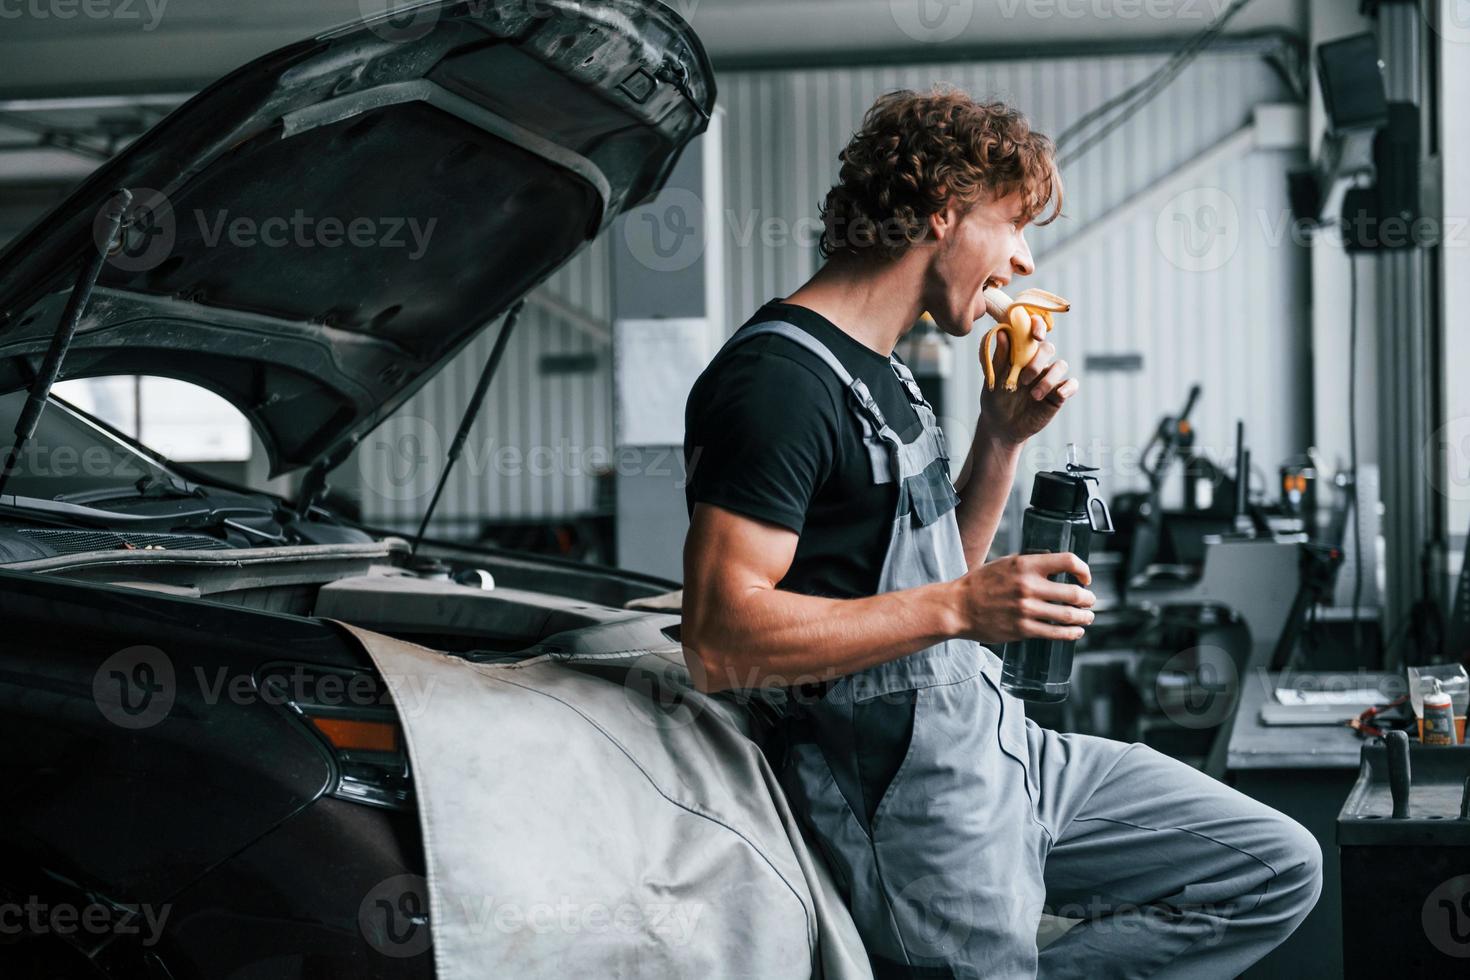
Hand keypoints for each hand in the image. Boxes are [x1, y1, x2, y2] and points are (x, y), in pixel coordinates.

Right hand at [955, 552, 1095, 644]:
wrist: (958, 607)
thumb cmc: (981, 584)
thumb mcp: (1005, 563)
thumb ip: (1030, 562)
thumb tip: (1056, 563)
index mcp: (1025, 565)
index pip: (1067, 561)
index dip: (1083, 570)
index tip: (1085, 578)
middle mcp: (1028, 586)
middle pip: (1073, 593)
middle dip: (1088, 598)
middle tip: (1090, 601)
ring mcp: (1026, 610)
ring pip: (1068, 615)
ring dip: (1084, 617)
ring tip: (1087, 617)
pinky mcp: (1022, 629)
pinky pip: (1055, 633)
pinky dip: (1071, 633)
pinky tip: (1076, 631)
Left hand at [979, 313, 1078, 445]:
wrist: (1001, 427)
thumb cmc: (995, 399)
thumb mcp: (994, 379)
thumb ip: (1000, 357)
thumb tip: (1001, 332)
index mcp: (1021, 355)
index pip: (1033, 334)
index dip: (1038, 328)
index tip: (1036, 335)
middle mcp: (1038, 363)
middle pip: (1048, 349)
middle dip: (1038, 361)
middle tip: (1023, 380)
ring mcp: (1049, 378)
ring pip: (1061, 365)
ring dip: (1048, 379)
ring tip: (1033, 396)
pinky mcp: (1058, 394)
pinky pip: (1072, 384)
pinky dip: (1068, 387)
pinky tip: (1058, 394)